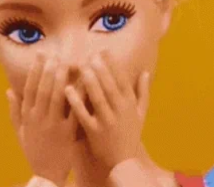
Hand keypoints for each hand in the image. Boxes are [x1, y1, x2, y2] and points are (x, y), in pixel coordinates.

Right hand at [6, 53, 78, 186]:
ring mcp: (53, 126)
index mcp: (28, 116)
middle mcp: (39, 119)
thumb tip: (8, 90)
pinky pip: (74, 112)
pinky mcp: (68, 134)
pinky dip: (78, 97)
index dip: (35, 71)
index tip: (40, 55)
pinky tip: (84, 84)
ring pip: (56, 98)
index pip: (30, 89)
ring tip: (65, 63)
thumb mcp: (20, 132)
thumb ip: (14, 111)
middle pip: (43, 90)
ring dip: (60, 79)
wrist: (47, 174)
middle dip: (48, 70)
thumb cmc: (34, 151)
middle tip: (55, 54)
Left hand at [64, 50, 150, 174]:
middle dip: (101, 69)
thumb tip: (146, 72)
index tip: (104, 50)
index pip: (122, 80)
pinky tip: (67, 89)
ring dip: (90, 81)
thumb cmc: (130, 134)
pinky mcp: (94, 133)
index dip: (113, 64)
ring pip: (98, 98)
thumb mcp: (141, 113)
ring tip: (82, 66)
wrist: (122, 162)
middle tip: (90, 54)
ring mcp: (107, 122)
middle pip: (110, 86)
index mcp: (129, 104)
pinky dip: (76, 102)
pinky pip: (83, 115)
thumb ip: (143, 92)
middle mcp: (120, 111)